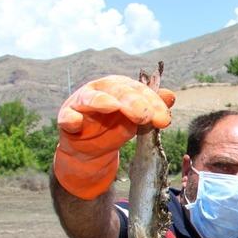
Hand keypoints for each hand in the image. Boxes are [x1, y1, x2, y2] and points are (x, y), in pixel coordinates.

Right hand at [53, 75, 175, 198]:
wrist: (90, 149)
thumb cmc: (114, 128)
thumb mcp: (136, 120)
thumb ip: (152, 108)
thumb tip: (170, 95)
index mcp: (121, 88)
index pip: (139, 91)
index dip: (153, 104)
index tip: (164, 120)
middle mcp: (101, 90)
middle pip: (117, 91)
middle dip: (133, 102)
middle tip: (145, 116)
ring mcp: (82, 102)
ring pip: (91, 98)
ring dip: (102, 101)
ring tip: (113, 106)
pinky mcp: (67, 117)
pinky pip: (67, 117)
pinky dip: (71, 118)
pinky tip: (76, 121)